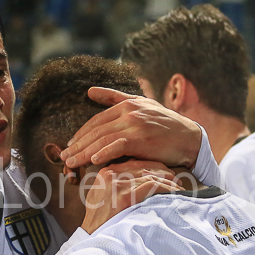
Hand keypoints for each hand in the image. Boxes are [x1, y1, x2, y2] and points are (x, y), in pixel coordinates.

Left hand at [60, 88, 201, 175]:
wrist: (190, 138)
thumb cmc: (166, 125)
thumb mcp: (143, 105)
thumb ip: (115, 98)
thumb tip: (89, 91)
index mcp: (127, 104)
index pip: (97, 120)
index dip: (81, 133)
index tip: (71, 145)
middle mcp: (129, 112)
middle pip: (96, 130)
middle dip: (77, 145)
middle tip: (64, 157)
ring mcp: (135, 125)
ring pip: (102, 139)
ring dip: (84, 153)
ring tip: (71, 163)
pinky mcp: (142, 139)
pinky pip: (117, 147)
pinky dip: (103, 153)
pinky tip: (94, 162)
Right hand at [81, 160, 181, 233]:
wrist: (90, 235)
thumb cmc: (99, 220)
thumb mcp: (102, 196)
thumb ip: (116, 184)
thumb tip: (138, 181)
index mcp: (106, 172)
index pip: (135, 163)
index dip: (154, 167)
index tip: (167, 173)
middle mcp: (111, 174)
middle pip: (144, 167)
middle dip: (163, 173)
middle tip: (177, 180)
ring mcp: (117, 184)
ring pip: (150, 176)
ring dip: (168, 182)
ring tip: (179, 188)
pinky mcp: (124, 196)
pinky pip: (151, 186)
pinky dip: (165, 188)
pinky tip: (174, 192)